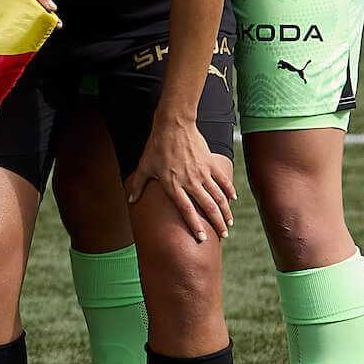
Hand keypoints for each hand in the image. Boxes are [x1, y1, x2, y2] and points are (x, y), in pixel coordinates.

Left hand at [126, 118, 235, 242]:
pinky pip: (222, 180)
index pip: (186, 210)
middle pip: (207, 207)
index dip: (195, 225)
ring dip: (225, 211)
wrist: (174, 125)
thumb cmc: (156, 146)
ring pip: (218, 196)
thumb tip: (131, 200)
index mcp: (173, 185)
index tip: (202, 238)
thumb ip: (138, 185)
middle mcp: (190, 181)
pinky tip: (233, 200)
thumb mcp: (144, 166)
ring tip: (229, 222)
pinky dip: (229, 190)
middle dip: (217, 223)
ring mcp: (202, 173)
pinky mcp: (210, 163)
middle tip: (223, 235)